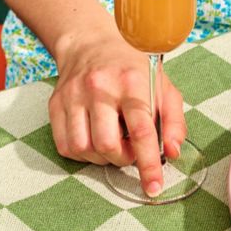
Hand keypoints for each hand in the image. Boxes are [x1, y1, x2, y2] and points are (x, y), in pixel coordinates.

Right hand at [49, 29, 186, 196]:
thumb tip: (172, 152)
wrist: (91, 44)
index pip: (141, 131)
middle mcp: (100, 88)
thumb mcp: (163, 88)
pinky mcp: (56, 104)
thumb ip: (174, 122)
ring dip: (101, 158)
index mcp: (132, 82)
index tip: (153, 187)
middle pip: (108, 145)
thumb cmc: (132, 70)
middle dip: (123, 159)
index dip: (149, 164)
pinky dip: (82, 153)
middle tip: (130, 150)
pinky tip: (93, 139)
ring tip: (111, 143)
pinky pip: (66, 146)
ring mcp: (74, 95)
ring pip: (84, 149)